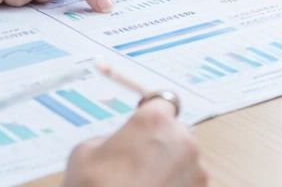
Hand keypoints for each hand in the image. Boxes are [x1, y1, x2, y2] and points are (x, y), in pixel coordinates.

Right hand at [64, 97, 204, 186]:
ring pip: (183, 163)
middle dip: (159, 147)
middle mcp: (182, 140)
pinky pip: (187, 185)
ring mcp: (196, 171)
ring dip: (169, 171)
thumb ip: (110, 139)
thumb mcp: (85, 152)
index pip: (162, 103)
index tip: (145, 126)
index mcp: (155, 120)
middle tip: (134, 167)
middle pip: (175, 135)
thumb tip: (118, 146)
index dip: (152, 116)